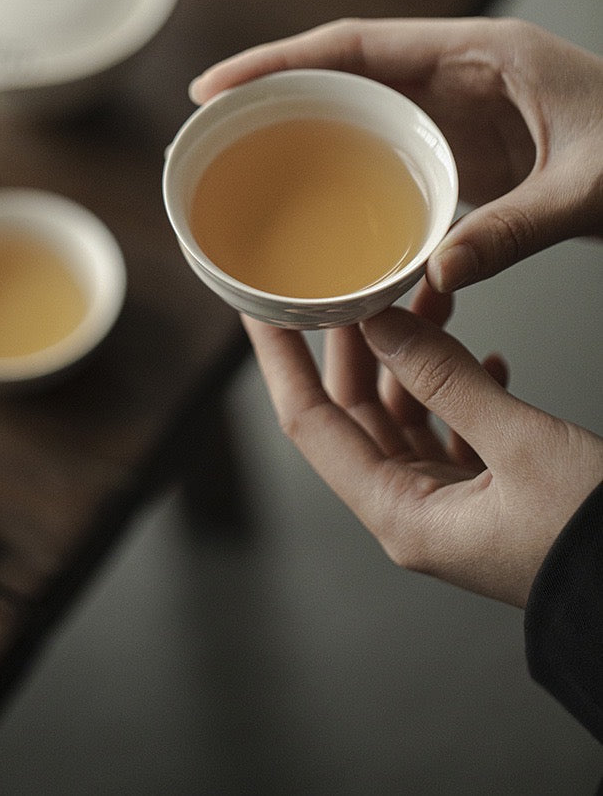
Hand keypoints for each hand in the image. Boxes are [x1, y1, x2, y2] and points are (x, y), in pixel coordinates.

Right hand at [190, 18, 602, 291]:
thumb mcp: (589, 188)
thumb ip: (515, 229)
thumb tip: (434, 274)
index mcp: (482, 52)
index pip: (359, 44)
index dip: (280, 60)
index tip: (219, 85)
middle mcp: (460, 74)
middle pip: (345, 75)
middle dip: (275, 95)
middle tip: (210, 129)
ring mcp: (461, 113)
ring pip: (363, 115)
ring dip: (307, 138)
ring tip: (246, 168)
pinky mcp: (467, 152)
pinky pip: (391, 157)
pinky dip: (351, 180)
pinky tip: (324, 213)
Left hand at [242, 283, 602, 607]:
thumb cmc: (593, 543)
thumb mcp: (518, 445)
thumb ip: (445, 380)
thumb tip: (382, 324)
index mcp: (400, 514)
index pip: (309, 425)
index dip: (279, 362)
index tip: (260, 310)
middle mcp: (413, 513)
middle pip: (356, 414)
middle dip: (354, 344)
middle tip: (351, 286)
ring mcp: (449, 507)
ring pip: (407, 415)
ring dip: (416, 359)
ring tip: (430, 303)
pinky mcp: (487, 498)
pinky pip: (452, 433)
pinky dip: (460, 392)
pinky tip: (484, 361)